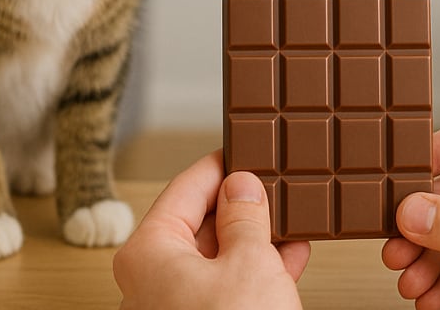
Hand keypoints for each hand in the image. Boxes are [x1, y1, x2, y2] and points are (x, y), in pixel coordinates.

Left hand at [114, 150, 309, 309]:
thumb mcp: (250, 262)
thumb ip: (247, 216)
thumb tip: (243, 187)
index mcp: (148, 252)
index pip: (186, 186)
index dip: (223, 163)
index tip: (247, 146)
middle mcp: (152, 279)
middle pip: (199, 220)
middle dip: (242, 201)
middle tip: (274, 179)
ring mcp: (175, 307)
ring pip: (218, 255)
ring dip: (256, 234)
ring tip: (289, 213)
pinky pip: (228, 285)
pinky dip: (259, 267)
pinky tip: (291, 253)